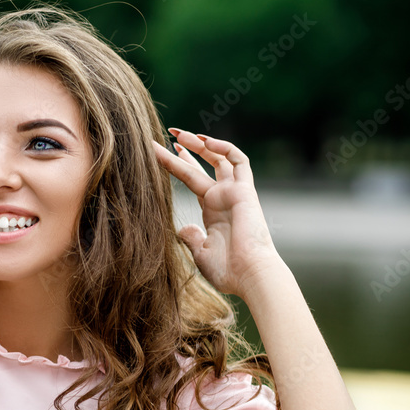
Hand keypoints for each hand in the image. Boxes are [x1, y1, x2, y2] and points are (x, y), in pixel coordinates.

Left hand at [152, 129, 283, 297]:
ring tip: (178, 133)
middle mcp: (223, 198)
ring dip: (200, 144)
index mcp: (212, 211)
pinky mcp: (246, 191)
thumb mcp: (200, 252)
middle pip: (202, 166)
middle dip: (185, 149)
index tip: (159, 152)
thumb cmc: (228, 271)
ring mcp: (235, 193)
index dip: (177, 165)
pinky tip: (204, 141)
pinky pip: (238, 161)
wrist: (250, 275)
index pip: (192, 181)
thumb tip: (182, 228)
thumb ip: (191, 238)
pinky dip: (223, 148)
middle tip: (168, 134)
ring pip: (218, 159)